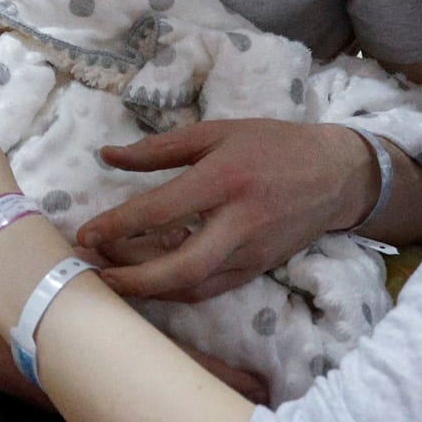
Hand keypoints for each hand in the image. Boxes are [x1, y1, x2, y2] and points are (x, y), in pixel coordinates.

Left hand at [76, 121, 373, 301]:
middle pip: (181, 268)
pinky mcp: (257, 271)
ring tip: (112, 276)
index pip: (162, 210)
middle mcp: (239, 223)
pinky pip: (209, 289)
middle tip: (95, 271)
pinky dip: (174, 289)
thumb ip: (160, 148)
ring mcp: (251, 254)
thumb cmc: (272, 145)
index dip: (118, 226)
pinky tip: (148, 279)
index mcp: (225, 180)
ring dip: (148, 288)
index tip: (84, 234)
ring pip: (193, 287)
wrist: (337, 176)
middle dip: (132, 278)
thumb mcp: (217, 132)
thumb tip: (107, 155)